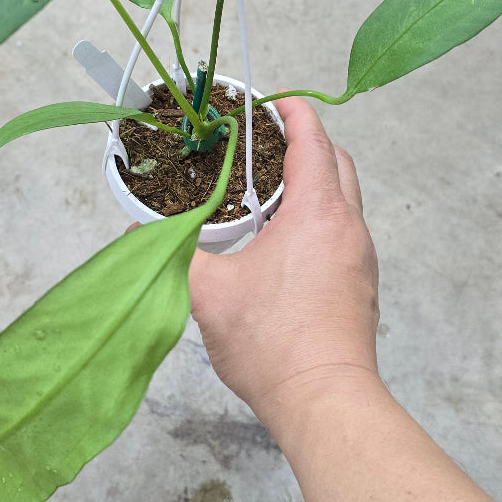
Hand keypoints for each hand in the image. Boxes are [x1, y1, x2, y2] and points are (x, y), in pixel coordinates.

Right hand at [189, 95, 380, 430]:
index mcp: (317, 213)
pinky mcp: (363, 286)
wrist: (325, 400)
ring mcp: (362, 258)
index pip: (313, 141)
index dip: (295, 113)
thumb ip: (174, 254)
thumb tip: (139, 236)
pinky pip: (345, 232)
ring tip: (271, 192)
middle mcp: (349, 227)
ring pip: (346, 200)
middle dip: (308, 143)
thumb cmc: (272, 342)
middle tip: (268, 143)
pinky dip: (322, 218)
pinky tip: (287, 243)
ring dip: (316, 183)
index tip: (274, 101)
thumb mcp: (209, 293)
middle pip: (338, 163)